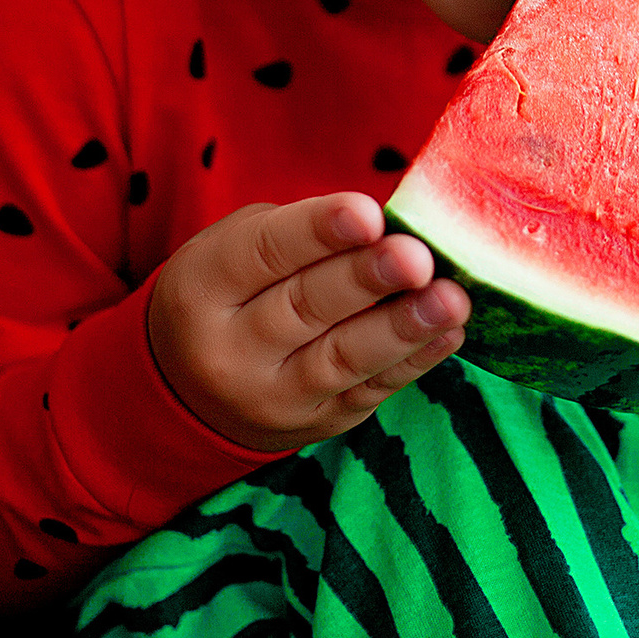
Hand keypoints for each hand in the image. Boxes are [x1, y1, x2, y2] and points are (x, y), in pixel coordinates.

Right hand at [147, 192, 469, 452]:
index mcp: (202, 288)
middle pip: (304, 308)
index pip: (263, 254)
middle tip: (417, 257)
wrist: (188, 391)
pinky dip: (414, 362)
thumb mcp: (233, 248)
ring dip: (402, 328)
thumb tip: (384, 223)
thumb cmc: (230, 291)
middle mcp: (230, 351)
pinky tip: (449, 333)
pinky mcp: (319, 424)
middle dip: (366, 280)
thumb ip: (298, 233)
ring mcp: (274, 397)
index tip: (368, 214)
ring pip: (342, 359)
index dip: (317, 232)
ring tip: (450, 300)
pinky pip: (371, 391)